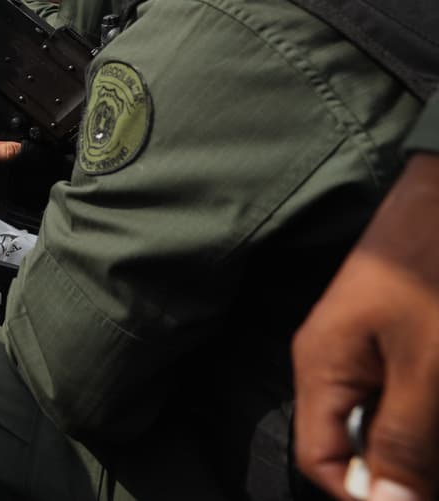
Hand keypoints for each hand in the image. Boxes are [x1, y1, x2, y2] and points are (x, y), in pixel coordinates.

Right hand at [293, 153, 438, 500]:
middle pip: (355, 446)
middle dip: (407, 466)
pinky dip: (426, 411)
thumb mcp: (429, 367)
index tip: (419, 495)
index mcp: (322, 369)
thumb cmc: (433, 272)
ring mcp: (362, 347)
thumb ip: (404, 440)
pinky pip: (401, 393)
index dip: (369, 494)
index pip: (322, 462)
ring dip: (423, 439)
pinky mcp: (392, 335)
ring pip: (385, 420)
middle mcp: (331, 362)